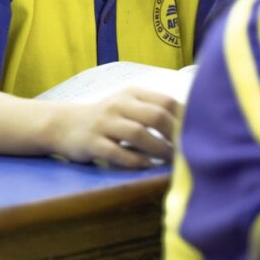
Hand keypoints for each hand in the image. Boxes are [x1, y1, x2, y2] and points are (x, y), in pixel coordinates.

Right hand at [51, 88, 178, 168]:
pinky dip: (135, 160)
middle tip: (187, 151)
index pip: (165, 101)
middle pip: (155, 116)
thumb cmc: (106, 118)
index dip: (183, 119)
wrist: (64, 124)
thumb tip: (189, 128)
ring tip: (172, 161)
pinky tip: (148, 166)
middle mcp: (118, 105)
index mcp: (132, 93)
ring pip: (137, 133)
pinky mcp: (91, 143)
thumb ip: (153, 111)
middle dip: (174, 135)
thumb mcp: (128, 106)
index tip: (196, 134)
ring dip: (159, 149)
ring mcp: (104, 123)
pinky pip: (117, 152)